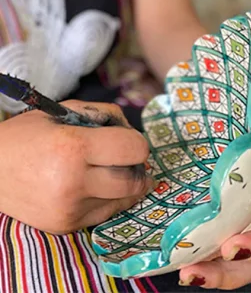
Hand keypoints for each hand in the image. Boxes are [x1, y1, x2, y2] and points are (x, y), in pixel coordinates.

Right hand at [0, 101, 150, 233]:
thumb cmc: (27, 137)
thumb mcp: (64, 112)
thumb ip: (105, 115)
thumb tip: (135, 133)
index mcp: (73, 147)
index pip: (134, 149)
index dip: (137, 143)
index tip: (127, 141)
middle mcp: (73, 182)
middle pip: (134, 181)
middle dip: (136, 168)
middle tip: (124, 160)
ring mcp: (69, 208)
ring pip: (123, 199)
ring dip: (123, 185)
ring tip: (105, 172)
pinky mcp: (65, 225)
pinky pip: (105, 213)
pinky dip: (106, 200)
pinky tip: (91, 187)